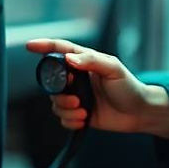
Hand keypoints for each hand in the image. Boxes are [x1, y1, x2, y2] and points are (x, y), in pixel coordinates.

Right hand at [26, 38, 151, 133]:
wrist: (139, 113)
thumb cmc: (129, 87)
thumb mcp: (114, 69)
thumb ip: (91, 60)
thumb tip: (69, 58)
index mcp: (84, 61)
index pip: (60, 50)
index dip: (43, 46)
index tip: (29, 46)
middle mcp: (77, 78)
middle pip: (52, 81)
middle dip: (59, 93)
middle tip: (75, 98)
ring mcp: (76, 96)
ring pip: (55, 102)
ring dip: (66, 109)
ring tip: (83, 111)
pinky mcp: (78, 113)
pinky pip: (62, 118)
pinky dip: (70, 121)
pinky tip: (84, 120)